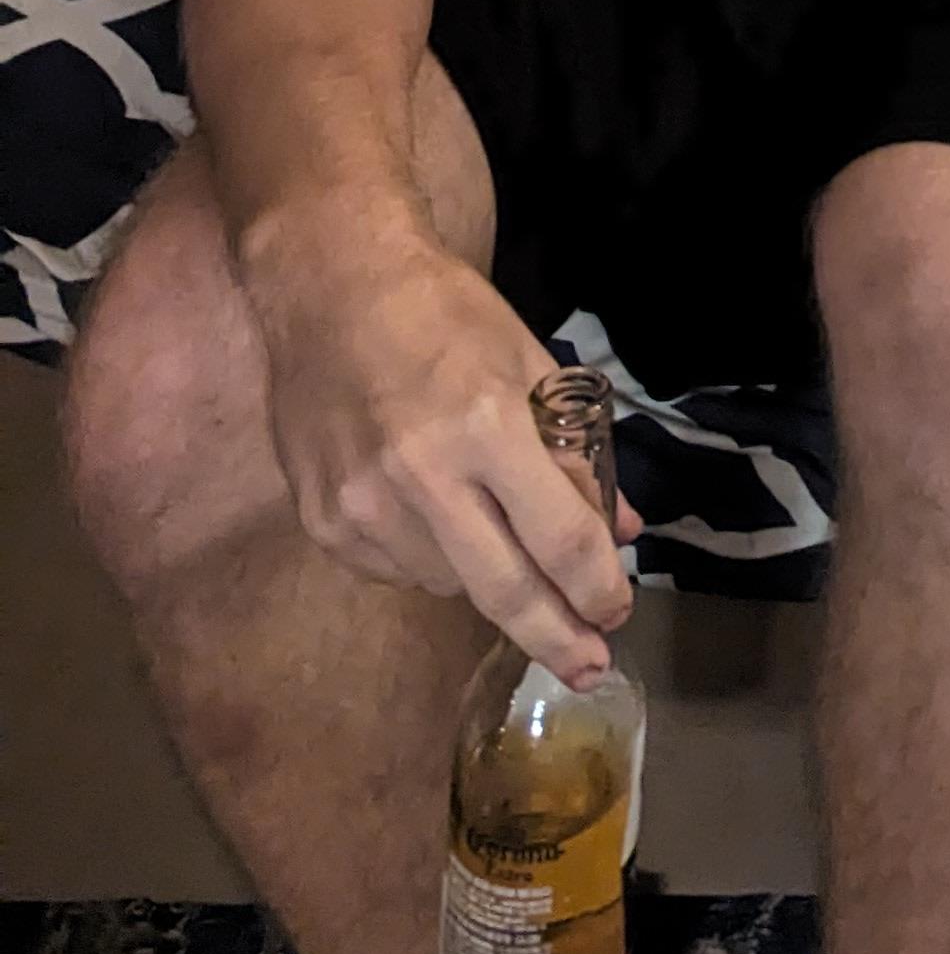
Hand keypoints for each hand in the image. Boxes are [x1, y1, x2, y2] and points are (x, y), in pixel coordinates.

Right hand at [252, 230, 634, 685]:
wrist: (330, 284)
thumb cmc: (445, 314)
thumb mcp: (531, 363)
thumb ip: (576, 454)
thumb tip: (621, 531)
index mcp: (486, 426)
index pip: (559, 537)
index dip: (596, 587)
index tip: (617, 614)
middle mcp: (420, 478)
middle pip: (504, 592)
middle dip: (556, 637)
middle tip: (589, 668)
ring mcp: (362, 508)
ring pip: (450, 584)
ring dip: (488, 576)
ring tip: (492, 528)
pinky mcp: (323, 524)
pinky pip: (398, 572)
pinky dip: (432, 558)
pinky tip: (434, 514)